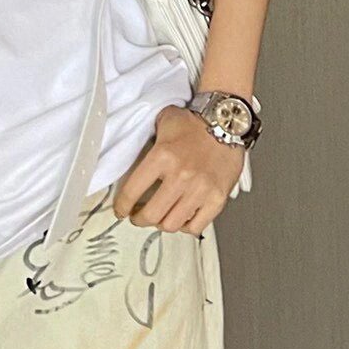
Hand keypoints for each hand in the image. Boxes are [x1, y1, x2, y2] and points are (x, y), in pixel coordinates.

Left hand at [112, 103, 245, 234]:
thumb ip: (146, 138)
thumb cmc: (196, 123)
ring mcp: (200, 190)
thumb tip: (129, 154)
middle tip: (137, 217)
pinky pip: (196, 226)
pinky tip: (181, 218)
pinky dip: (186, 227)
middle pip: (151, 214)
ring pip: (172, 224)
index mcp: (162, 156)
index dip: (122, 205)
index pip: (132, 191)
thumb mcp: (163, 122)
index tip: (121, 209)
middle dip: (139, 219)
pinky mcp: (217, 198)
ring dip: (161, 224)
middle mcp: (181, 176)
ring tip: (159, 217)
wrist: (228, 123)